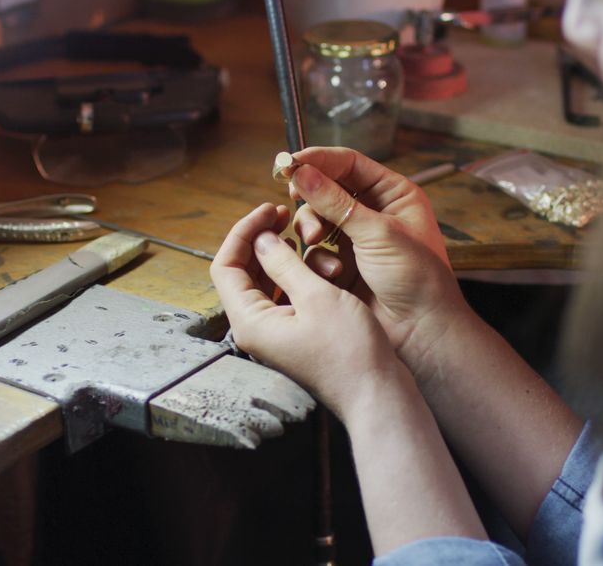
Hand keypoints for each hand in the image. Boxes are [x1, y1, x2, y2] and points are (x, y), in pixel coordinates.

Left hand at [210, 203, 407, 419]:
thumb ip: (285, 264)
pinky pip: (283, 296)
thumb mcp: (317, 296)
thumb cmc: (349, 352)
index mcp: (250, 322)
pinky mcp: (294, 335)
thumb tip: (262, 239)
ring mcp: (275, 334)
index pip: (225, 266)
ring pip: (263, 283)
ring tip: (299, 234)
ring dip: (279, 256)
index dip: (243, 232)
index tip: (269, 210)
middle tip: (282, 215)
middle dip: (259, 240)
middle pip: (241, 273)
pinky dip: (293, 274)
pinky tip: (311, 260)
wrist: (376, 392)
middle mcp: (256, 329)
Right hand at [288, 147, 472, 380]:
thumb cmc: (417, 278)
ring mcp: (355, 240)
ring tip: (316, 242)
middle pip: (326, 190)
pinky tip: (331, 272)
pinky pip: (314, 252)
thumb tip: (302, 173)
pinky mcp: (341, 265)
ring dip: (311, 230)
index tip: (289, 163)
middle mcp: (373, 213)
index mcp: (392, 194)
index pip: (348, 164)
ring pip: (315, 221)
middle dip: (311, 200)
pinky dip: (317, 259)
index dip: (318, 161)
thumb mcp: (377, 232)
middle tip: (294, 200)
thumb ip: (335, 202)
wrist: (421, 330)